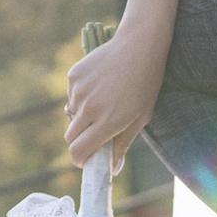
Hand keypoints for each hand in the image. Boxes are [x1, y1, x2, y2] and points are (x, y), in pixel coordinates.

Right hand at [64, 15, 171, 167]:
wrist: (139, 47)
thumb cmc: (146, 84)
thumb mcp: (140, 118)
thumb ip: (122, 144)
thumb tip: (113, 169)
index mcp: (107, 122)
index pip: (78, 151)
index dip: (80, 160)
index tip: (87, 160)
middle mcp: (88, 108)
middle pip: (70, 137)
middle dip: (79, 142)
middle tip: (94, 136)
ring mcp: (79, 90)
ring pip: (70, 115)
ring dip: (81, 117)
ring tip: (103, 104)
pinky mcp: (73, 75)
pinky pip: (71, 96)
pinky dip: (80, 98)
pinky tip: (98, 87)